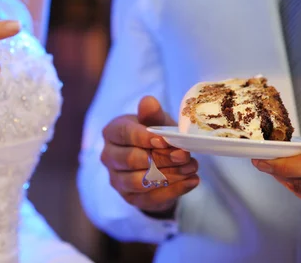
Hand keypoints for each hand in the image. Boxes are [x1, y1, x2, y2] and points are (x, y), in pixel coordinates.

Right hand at [101, 96, 199, 214]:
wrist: (156, 160)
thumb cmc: (154, 136)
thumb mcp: (156, 122)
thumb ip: (152, 114)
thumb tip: (148, 101)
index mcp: (113, 132)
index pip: (125, 134)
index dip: (144, 137)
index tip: (165, 140)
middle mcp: (109, 156)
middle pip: (132, 160)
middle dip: (161, 158)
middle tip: (185, 155)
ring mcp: (117, 179)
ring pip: (140, 181)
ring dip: (169, 175)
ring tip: (191, 167)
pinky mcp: (130, 198)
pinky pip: (150, 198)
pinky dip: (173, 191)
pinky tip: (191, 181)